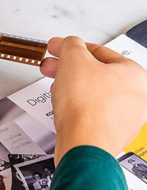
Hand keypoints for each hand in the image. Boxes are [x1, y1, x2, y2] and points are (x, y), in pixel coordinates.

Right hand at [41, 36, 146, 163]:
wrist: (84, 145)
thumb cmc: (86, 108)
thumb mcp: (73, 60)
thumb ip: (71, 45)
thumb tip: (70, 44)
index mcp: (134, 74)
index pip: (99, 52)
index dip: (72, 48)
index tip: (57, 47)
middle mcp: (136, 96)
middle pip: (95, 73)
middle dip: (68, 68)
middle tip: (52, 65)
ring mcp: (125, 116)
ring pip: (92, 93)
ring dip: (70, 87)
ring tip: (55, 87)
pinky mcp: (111, 131)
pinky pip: (90, 111)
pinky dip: (76, 106)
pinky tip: (63, 106)